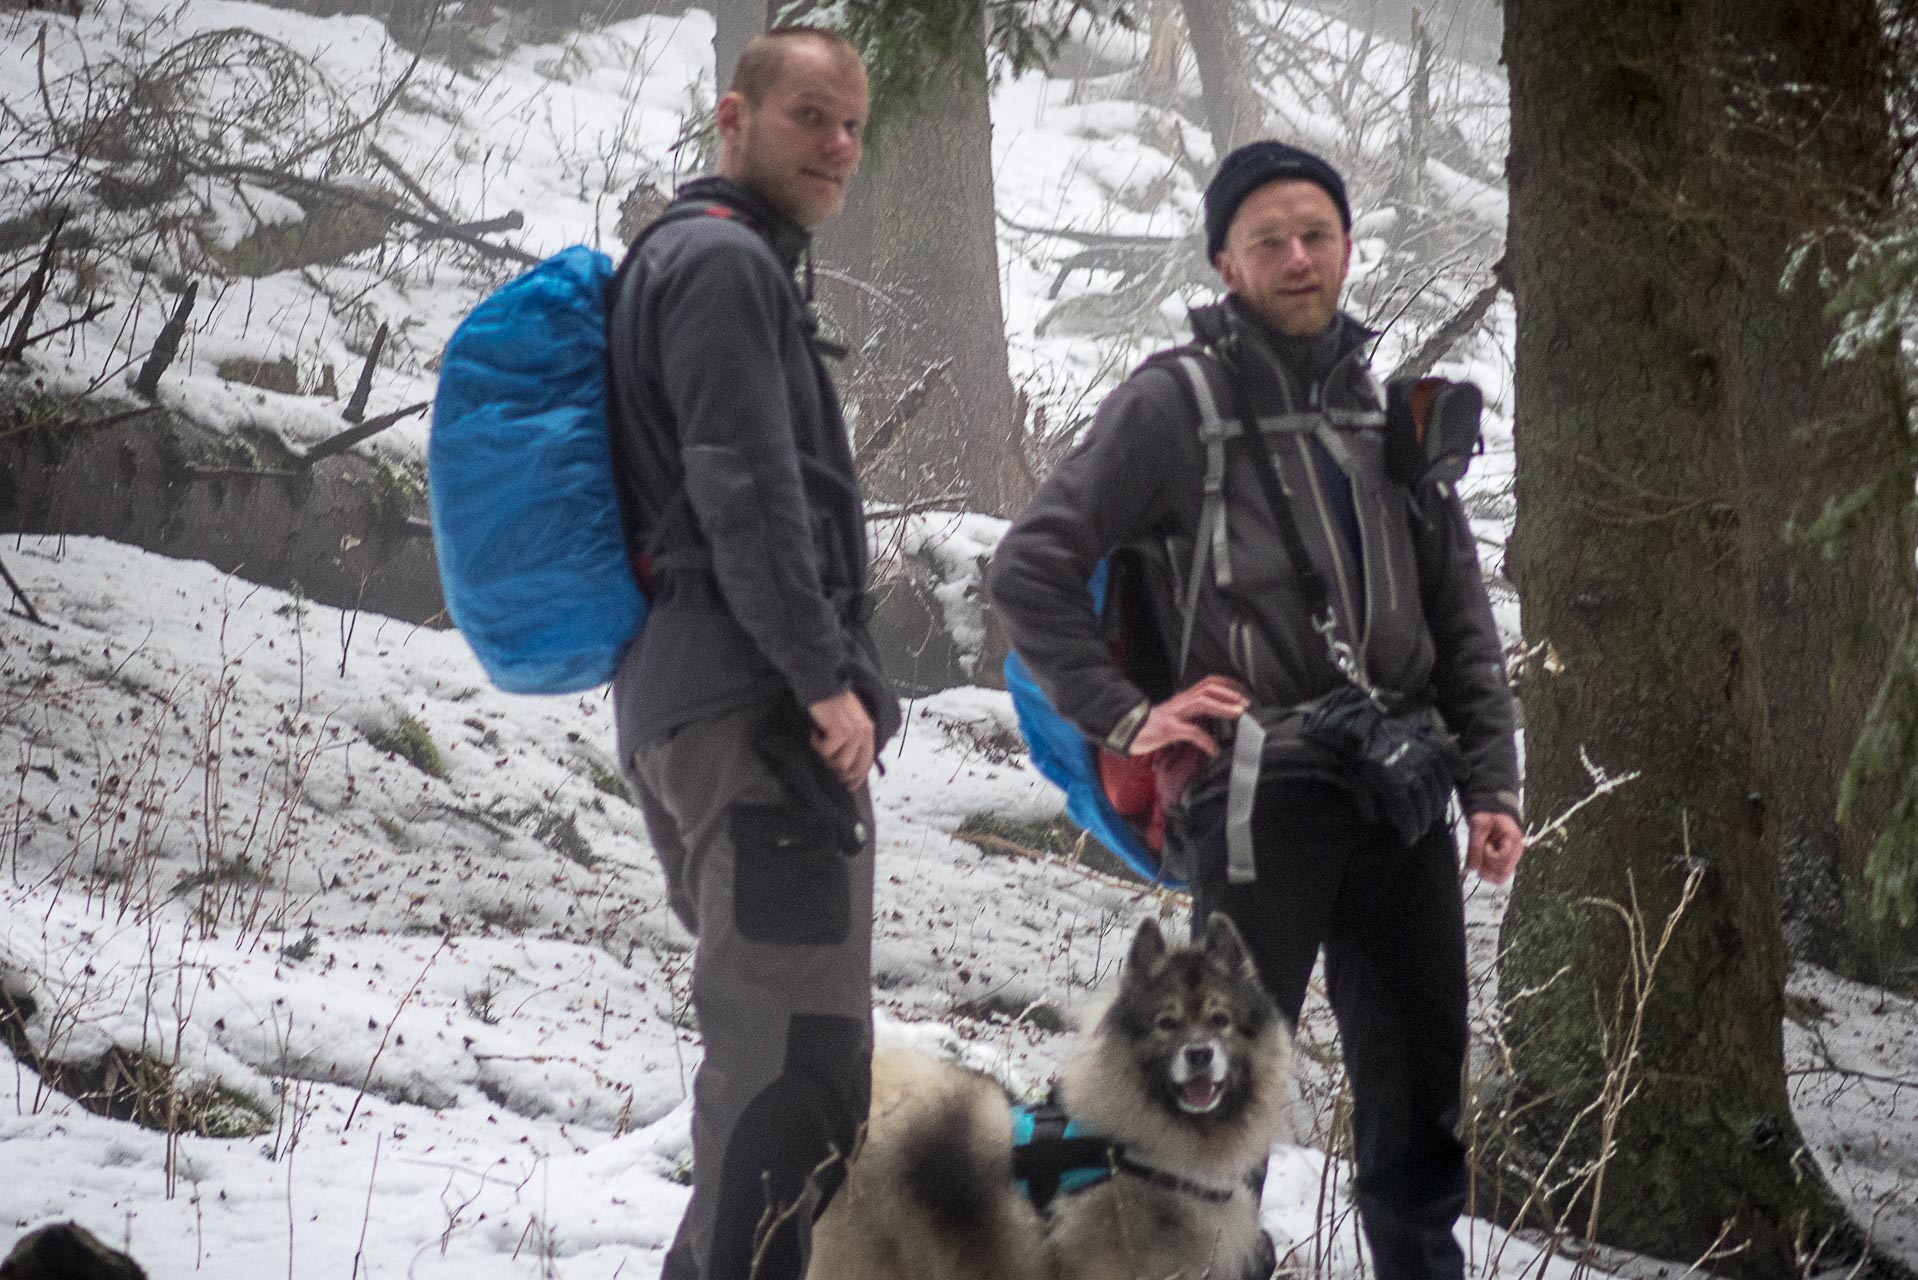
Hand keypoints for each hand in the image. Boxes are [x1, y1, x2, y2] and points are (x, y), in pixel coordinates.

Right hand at [808, 689, 875, 789]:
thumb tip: (845, 765)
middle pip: (855, 767)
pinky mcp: (840, 731)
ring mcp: (853, 732)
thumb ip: (852, 740)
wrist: (822, 685)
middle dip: (840, 773)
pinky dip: (817, 745)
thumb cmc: (832, 702)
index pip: (867, 762)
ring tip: (819, 743)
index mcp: (868, 731)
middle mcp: (864, 732)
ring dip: (826, 757)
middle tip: (827, 769)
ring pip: (839, 762)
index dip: (858, 777)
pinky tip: (814, 733)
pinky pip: (826, 752)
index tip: (849, 787)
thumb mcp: (849, 721)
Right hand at [1128, 676, 1250, 758]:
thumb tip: (1210, 720)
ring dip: (1223, 707)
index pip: (1207, 683)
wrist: (1126, 732)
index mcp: (1182, 699)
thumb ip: (1190, 714)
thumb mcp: (1173, 715)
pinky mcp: (1169, 729)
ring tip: (1238, 714)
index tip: (1243, 689)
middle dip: (1230, 694)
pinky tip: (1214, 750)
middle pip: (1208, 688)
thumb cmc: (1150, 727)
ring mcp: (1174, 714)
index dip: (1227, 683)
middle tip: (1246, 703)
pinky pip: (1192, 732)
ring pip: (1202, 703)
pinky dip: (1207, 741)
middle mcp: (1180, 702)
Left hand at [1465, 811, 1524, 884]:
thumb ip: (1474, 847)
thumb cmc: (1487, 818)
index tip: (1484, 846)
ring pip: (1502, 877)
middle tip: (1477, 858)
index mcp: (1513, 838)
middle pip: (1504, 871)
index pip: (1503, 857)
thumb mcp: (1478, 826)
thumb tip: (1471, 869)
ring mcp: (1513, 859)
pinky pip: (1500, 876)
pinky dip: (1489, 874)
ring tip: (1479, 860)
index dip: (1490, 856)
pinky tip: (1483, 864)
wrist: (1492, 816)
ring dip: (1487, 873)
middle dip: (1487, 867)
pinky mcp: (1507, 864)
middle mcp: (1517, 851)